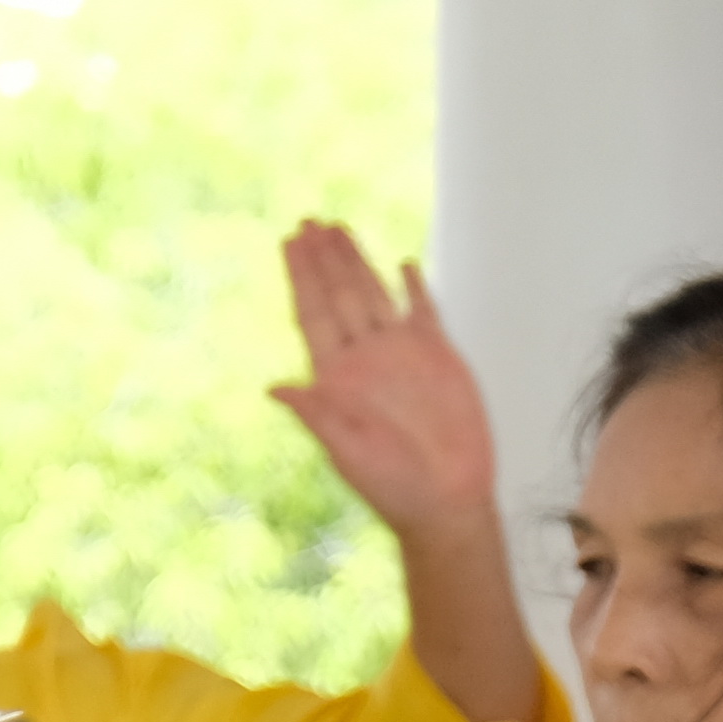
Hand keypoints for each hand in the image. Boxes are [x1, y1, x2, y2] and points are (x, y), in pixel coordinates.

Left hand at [269, 223, 495, 537]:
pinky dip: (413, 288)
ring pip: (373, 294)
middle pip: (339, 295)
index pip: (313, 314)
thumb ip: (317, 416)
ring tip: (338, 229)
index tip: (288, 244)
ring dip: (356, 263)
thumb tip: (276, 388)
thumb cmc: (391, 485)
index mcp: (337, 376)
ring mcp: (401, 353)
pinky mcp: (438, 356)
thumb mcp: (347, 453)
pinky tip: (401, 264)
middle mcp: (365, 357)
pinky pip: (423, 312)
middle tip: (307, 222)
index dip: (301, 279)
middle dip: (324, 259)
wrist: (447, 499)